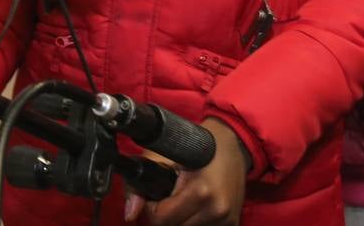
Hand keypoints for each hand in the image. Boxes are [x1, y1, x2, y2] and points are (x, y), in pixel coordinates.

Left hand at [129, 118, 246, 224]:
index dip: (153, 208)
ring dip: (180, 220)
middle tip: (170, 196)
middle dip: (166, 216)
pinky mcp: (233, 224)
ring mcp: (227, 220)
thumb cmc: (195, 147)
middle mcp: (217, 210)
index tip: (157, 195)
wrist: (232, 144)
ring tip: (184, 200)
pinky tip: (196, 207)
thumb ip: (138, 186)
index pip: (162, 219)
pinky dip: (194, 222)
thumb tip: (130, 215)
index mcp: (201, 193)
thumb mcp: (161, 158)